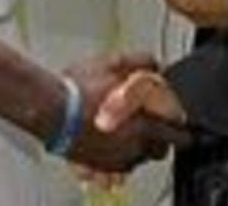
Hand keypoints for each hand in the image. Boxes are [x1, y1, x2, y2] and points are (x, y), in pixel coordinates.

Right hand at [63, 53, 188, 173]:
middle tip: (153, 121)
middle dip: (159, 138)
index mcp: (144, 129)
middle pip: (158, 151)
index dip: (178, 126)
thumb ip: (143, 62)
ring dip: (137, 144)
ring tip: (127, 124)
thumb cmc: (80, 90)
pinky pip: (115, 163)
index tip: (177, 119)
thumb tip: (156, 64)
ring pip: (137, 157)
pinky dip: (117, 150)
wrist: (49, 109)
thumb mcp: (116, 63)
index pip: (177, 137)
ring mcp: (113, 161)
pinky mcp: (95, 165)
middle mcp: (132, 150)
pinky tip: (109, 134)